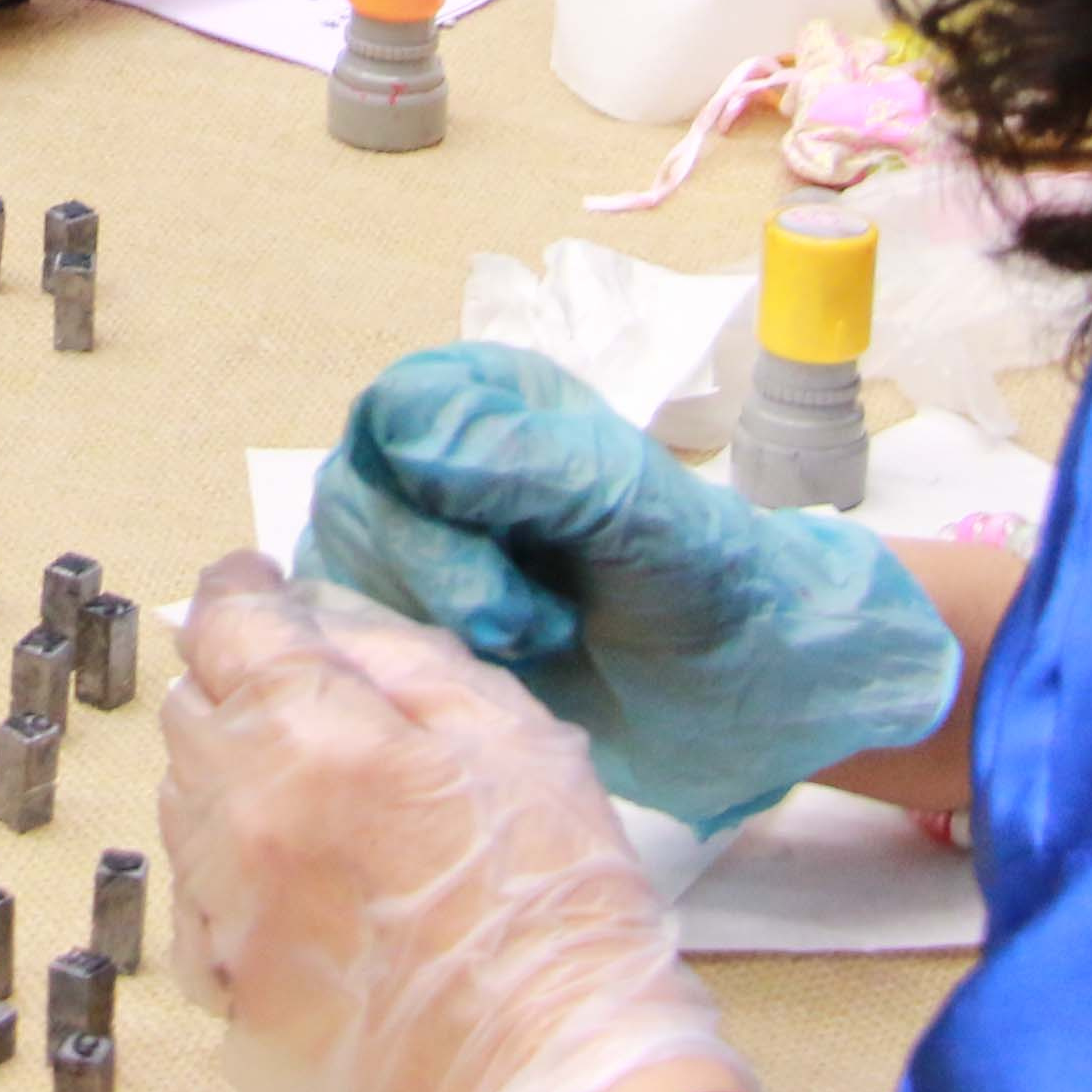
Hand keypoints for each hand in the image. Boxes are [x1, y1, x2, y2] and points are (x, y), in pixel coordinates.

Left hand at [162, 554, 743, 1091]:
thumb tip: (320, 620)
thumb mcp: (509, 735)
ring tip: (318, 809)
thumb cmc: (552, 903)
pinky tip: (301, 897)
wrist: (557, 1081)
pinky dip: (231, 884)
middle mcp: (239, 822)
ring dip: (232, 786)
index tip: (256, 586)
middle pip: (191, 715)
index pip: (226, 626)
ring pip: (185, 810)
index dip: (242, 594)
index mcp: (308, 739)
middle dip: (237, 690)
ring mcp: (223, 920)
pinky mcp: (228, 1002)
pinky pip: (196, 910)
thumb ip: (400, 660)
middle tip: (304, 704)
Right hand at [302, 343, 960, 834]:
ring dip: (439, 623)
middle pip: (360, 499)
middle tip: (526, 622)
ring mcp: (421, 551)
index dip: (421, 478)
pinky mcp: (417, 629)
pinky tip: (499, 676)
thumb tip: (406, 431)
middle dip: (437, 571)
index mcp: (493, 401)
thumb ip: (520, 460)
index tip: (488, 534)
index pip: (394, 411)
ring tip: (535, 645)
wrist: (739, 690)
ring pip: (352, 575)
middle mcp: (442, 466)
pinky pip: (362, 641)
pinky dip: (422, 663)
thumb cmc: (700, 575)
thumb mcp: (626, 505)